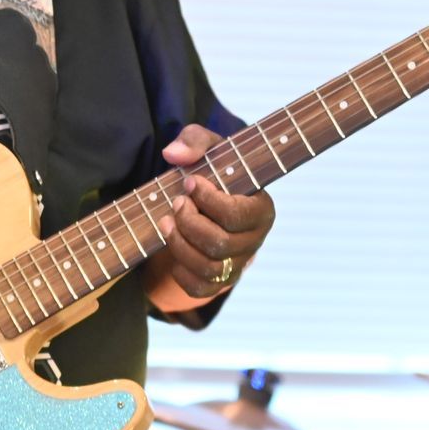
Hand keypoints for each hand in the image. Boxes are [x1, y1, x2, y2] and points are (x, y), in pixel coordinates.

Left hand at [153, 124, 275, 299]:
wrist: (210, 199)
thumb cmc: (214, 171)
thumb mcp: (209, 148)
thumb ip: (194, 140)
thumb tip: (173, 155)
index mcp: (261, 210)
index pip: (235, 215)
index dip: (207, 199)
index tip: (189, 181)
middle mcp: (254, 241)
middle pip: (220, 244)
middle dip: (189, 222)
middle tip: (176, 202)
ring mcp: (238, 264)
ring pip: (209, 268)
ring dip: (179, 244)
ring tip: (166, 221)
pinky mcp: (219, 281)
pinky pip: (200, 288)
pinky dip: (181, 271)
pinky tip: (174, 246)